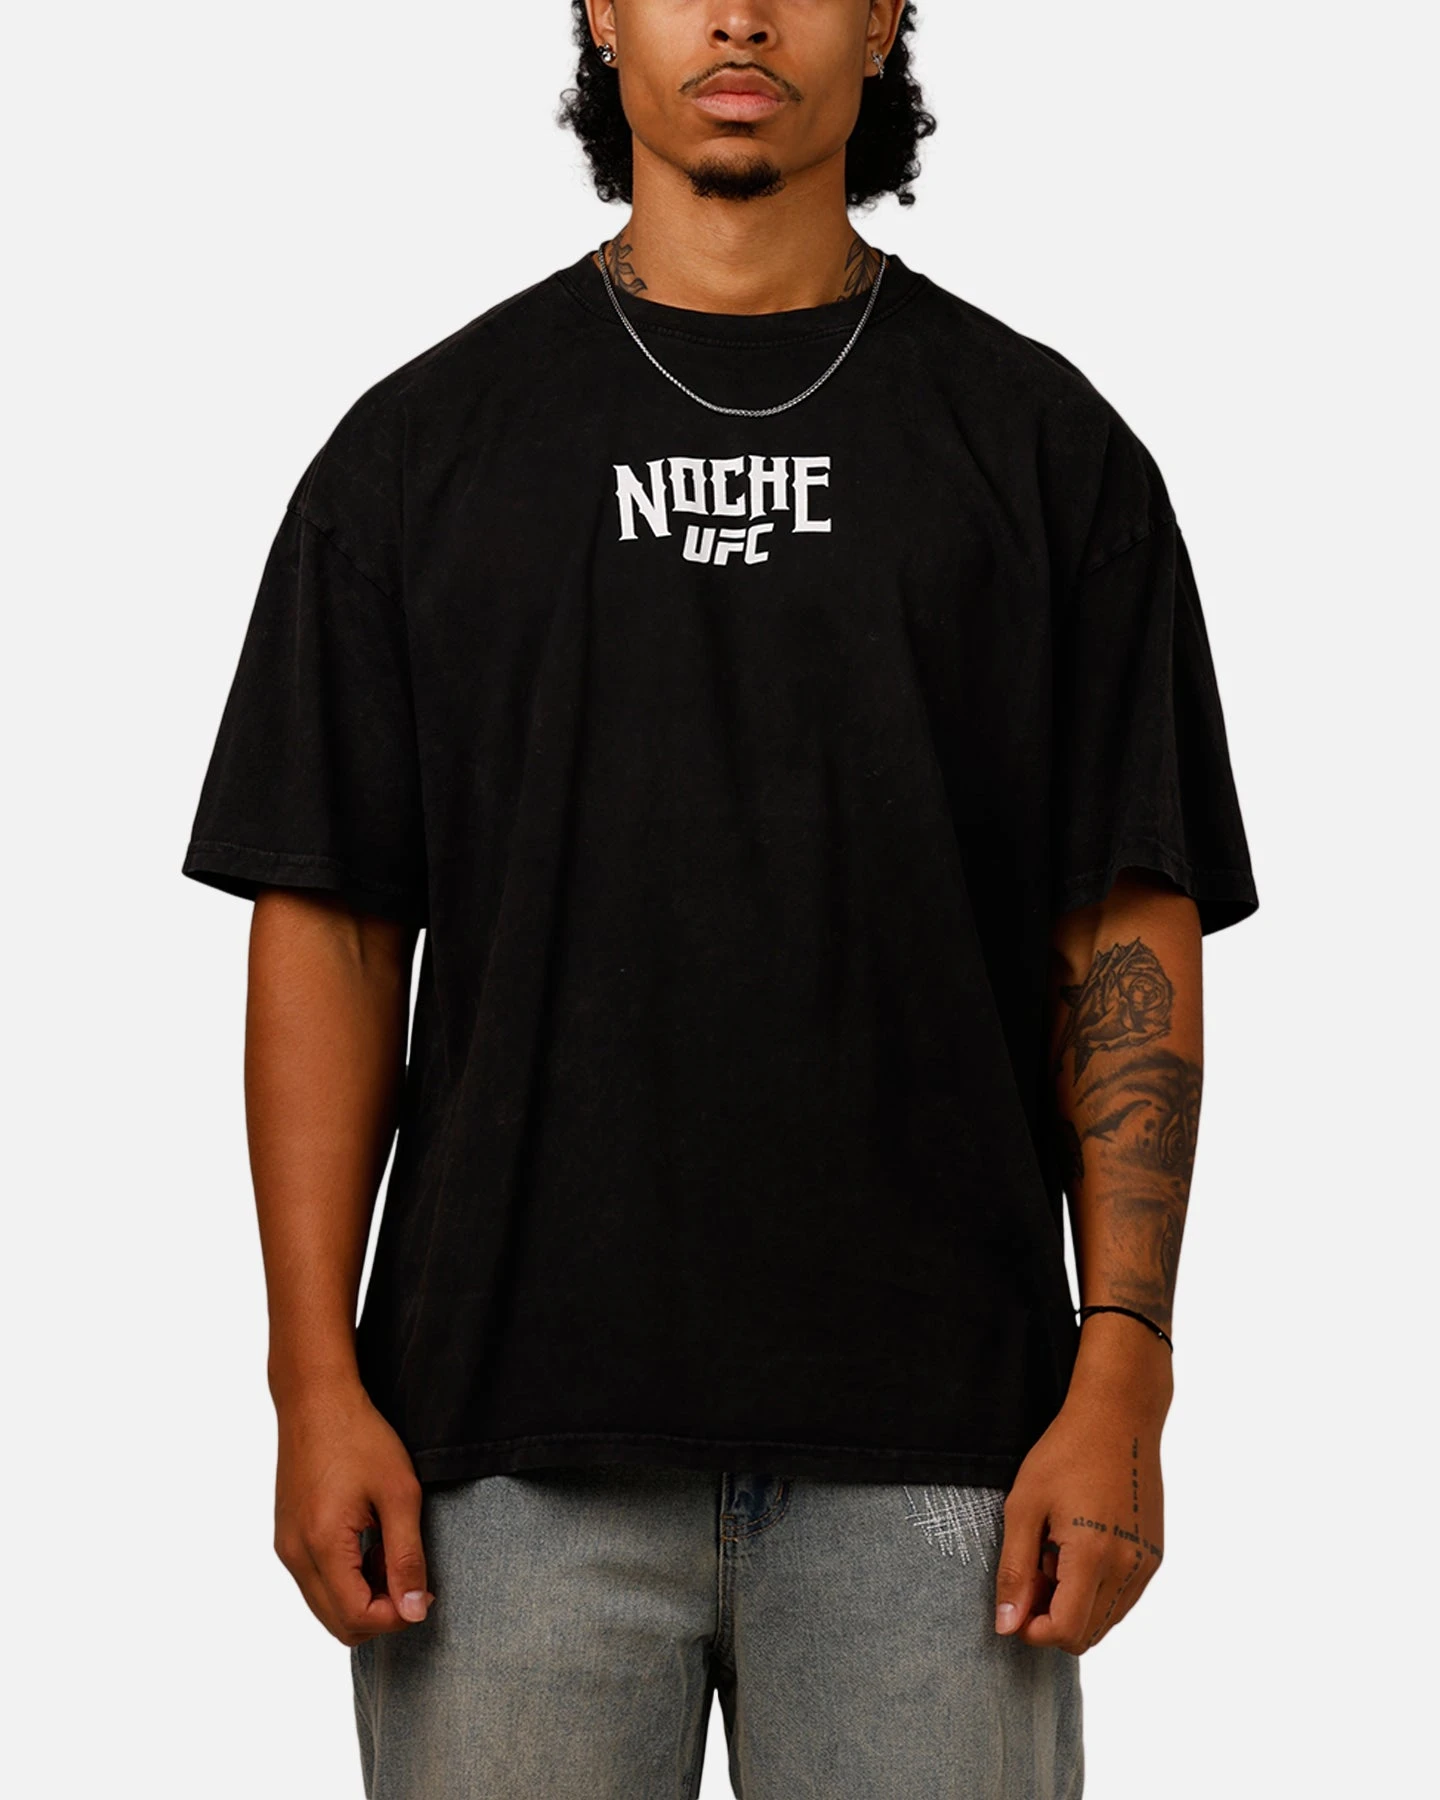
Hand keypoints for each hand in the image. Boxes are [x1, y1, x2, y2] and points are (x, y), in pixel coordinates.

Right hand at [272, 1380, 435, 1645]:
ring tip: (389, 1553)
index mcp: (322, 1545)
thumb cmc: (360, 1438)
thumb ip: (407, 1557)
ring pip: (325, 1607)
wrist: (316, 1401)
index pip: (356, 1618)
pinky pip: (315, 1583)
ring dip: (362, 1597)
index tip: (425, 1592)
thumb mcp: (399, 1494)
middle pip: (337, 1624)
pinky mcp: (286, 1538)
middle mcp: (295, 1555)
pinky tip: (368, 1544)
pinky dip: (345, 1580)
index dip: (397, 1617)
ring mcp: (286, 1547)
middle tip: (410, 1576)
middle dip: (380, 1613)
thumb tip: (415, 1612)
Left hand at [994, 1323, 1169, 1653]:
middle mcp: (1128, 1567)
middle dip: (1052, 1620)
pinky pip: (1124, 1599)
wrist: (1118, 1417)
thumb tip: (1008, 1627)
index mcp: (1093, 1555)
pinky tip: (1079, 1550)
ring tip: (1055, 1557)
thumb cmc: (1064, 1454)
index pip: (1066, 1632)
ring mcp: (1146, 1564)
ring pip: (1107, 1621)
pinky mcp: (1155, 1556)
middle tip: (1032, 1574)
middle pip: (1088, 1634)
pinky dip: (1098, 1592)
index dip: (1033, 1631)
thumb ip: (1015, 1571)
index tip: (1015, 1605)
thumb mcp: (1024, 1507)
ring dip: (1077, 1607)